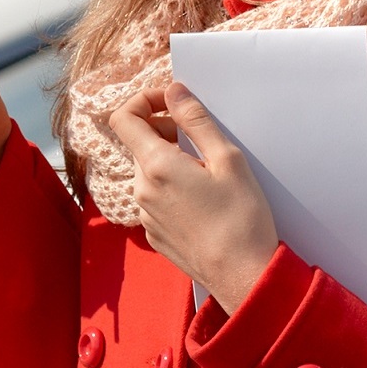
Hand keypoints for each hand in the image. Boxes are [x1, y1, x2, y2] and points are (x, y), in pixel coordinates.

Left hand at [105, 82, 278, 312]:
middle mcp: (141, 191)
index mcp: (156, 166)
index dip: (144, 100)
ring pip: (148, 173)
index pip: (123, 118)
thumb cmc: (241, 217)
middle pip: (139, 144)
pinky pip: (155, 199)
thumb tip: (173, 91)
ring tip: (206, 173)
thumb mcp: (227, 159)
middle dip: (163, 131)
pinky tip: (202, 201)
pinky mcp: (154, 234)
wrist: (243, 276)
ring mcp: (145, 216)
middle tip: (200, 139)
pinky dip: (171, 188)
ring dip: (169, 161)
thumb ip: (195, 120)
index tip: (172, 103)